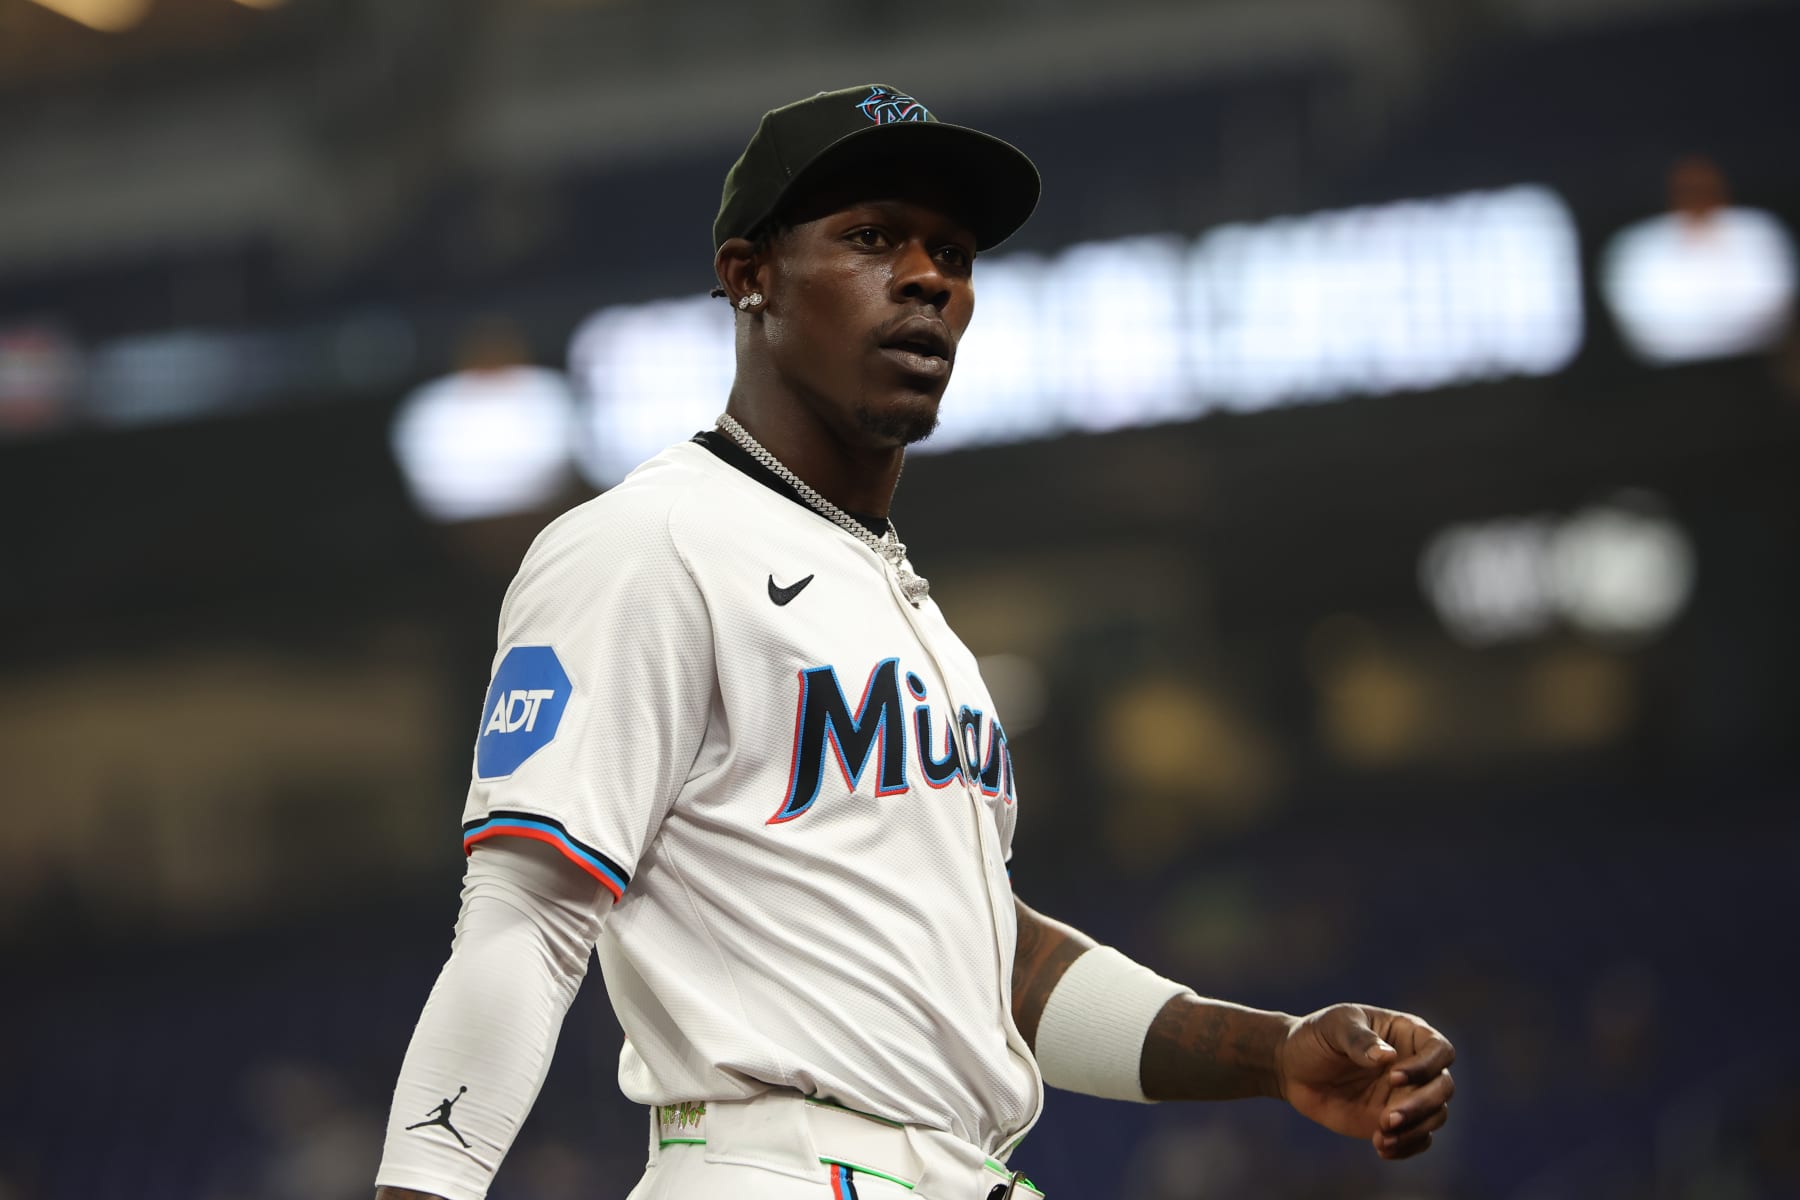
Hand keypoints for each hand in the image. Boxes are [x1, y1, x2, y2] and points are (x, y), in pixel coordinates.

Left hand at [1274, 1003, 1454, 1160]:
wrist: (1293, 1068)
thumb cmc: (1317, 1036)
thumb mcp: (1334, 1027)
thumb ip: (1359, 1039)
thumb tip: (1388, 1057)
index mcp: (1407, 1033)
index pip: (1439, 1050)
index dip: (1425, 1066)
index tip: (1393, 1078)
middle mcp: (1416, 1065)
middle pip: (1443, 1087)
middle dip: (1421, 1106)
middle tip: (1387, 1119)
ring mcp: (1408, 1095)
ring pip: (1435, 1116)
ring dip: (1414, 1130)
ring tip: (1381, 1138)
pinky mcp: (1396, 1121)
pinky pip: (1418, 1138)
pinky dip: (1406, 1147)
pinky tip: (1381, 1148)